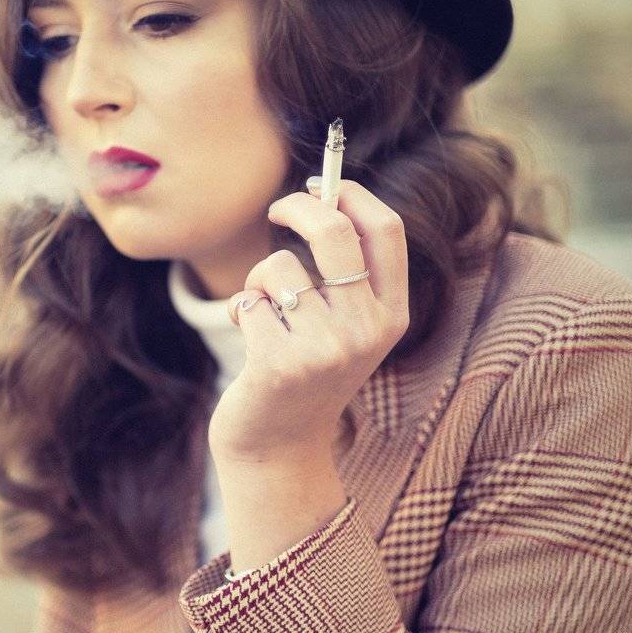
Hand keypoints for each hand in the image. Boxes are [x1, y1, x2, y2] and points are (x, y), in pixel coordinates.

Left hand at [207, 180, 409, 465]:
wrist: (278, 447)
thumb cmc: (303, 371)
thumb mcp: (341, 324)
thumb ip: (342, 271)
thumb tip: (319, 194)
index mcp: (392, 316)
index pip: (387, 231)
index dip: (351, 194)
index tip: (322, 185)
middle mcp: (368, 331)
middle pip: (334, 232)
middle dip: (298, 206)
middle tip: (277, 208)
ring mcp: (327, 349)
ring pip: (279, 267)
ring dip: (259, 281)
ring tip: (264, 315)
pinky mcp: (281, 364)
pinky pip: (249, 300)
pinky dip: (240, 311)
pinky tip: (251, 343)